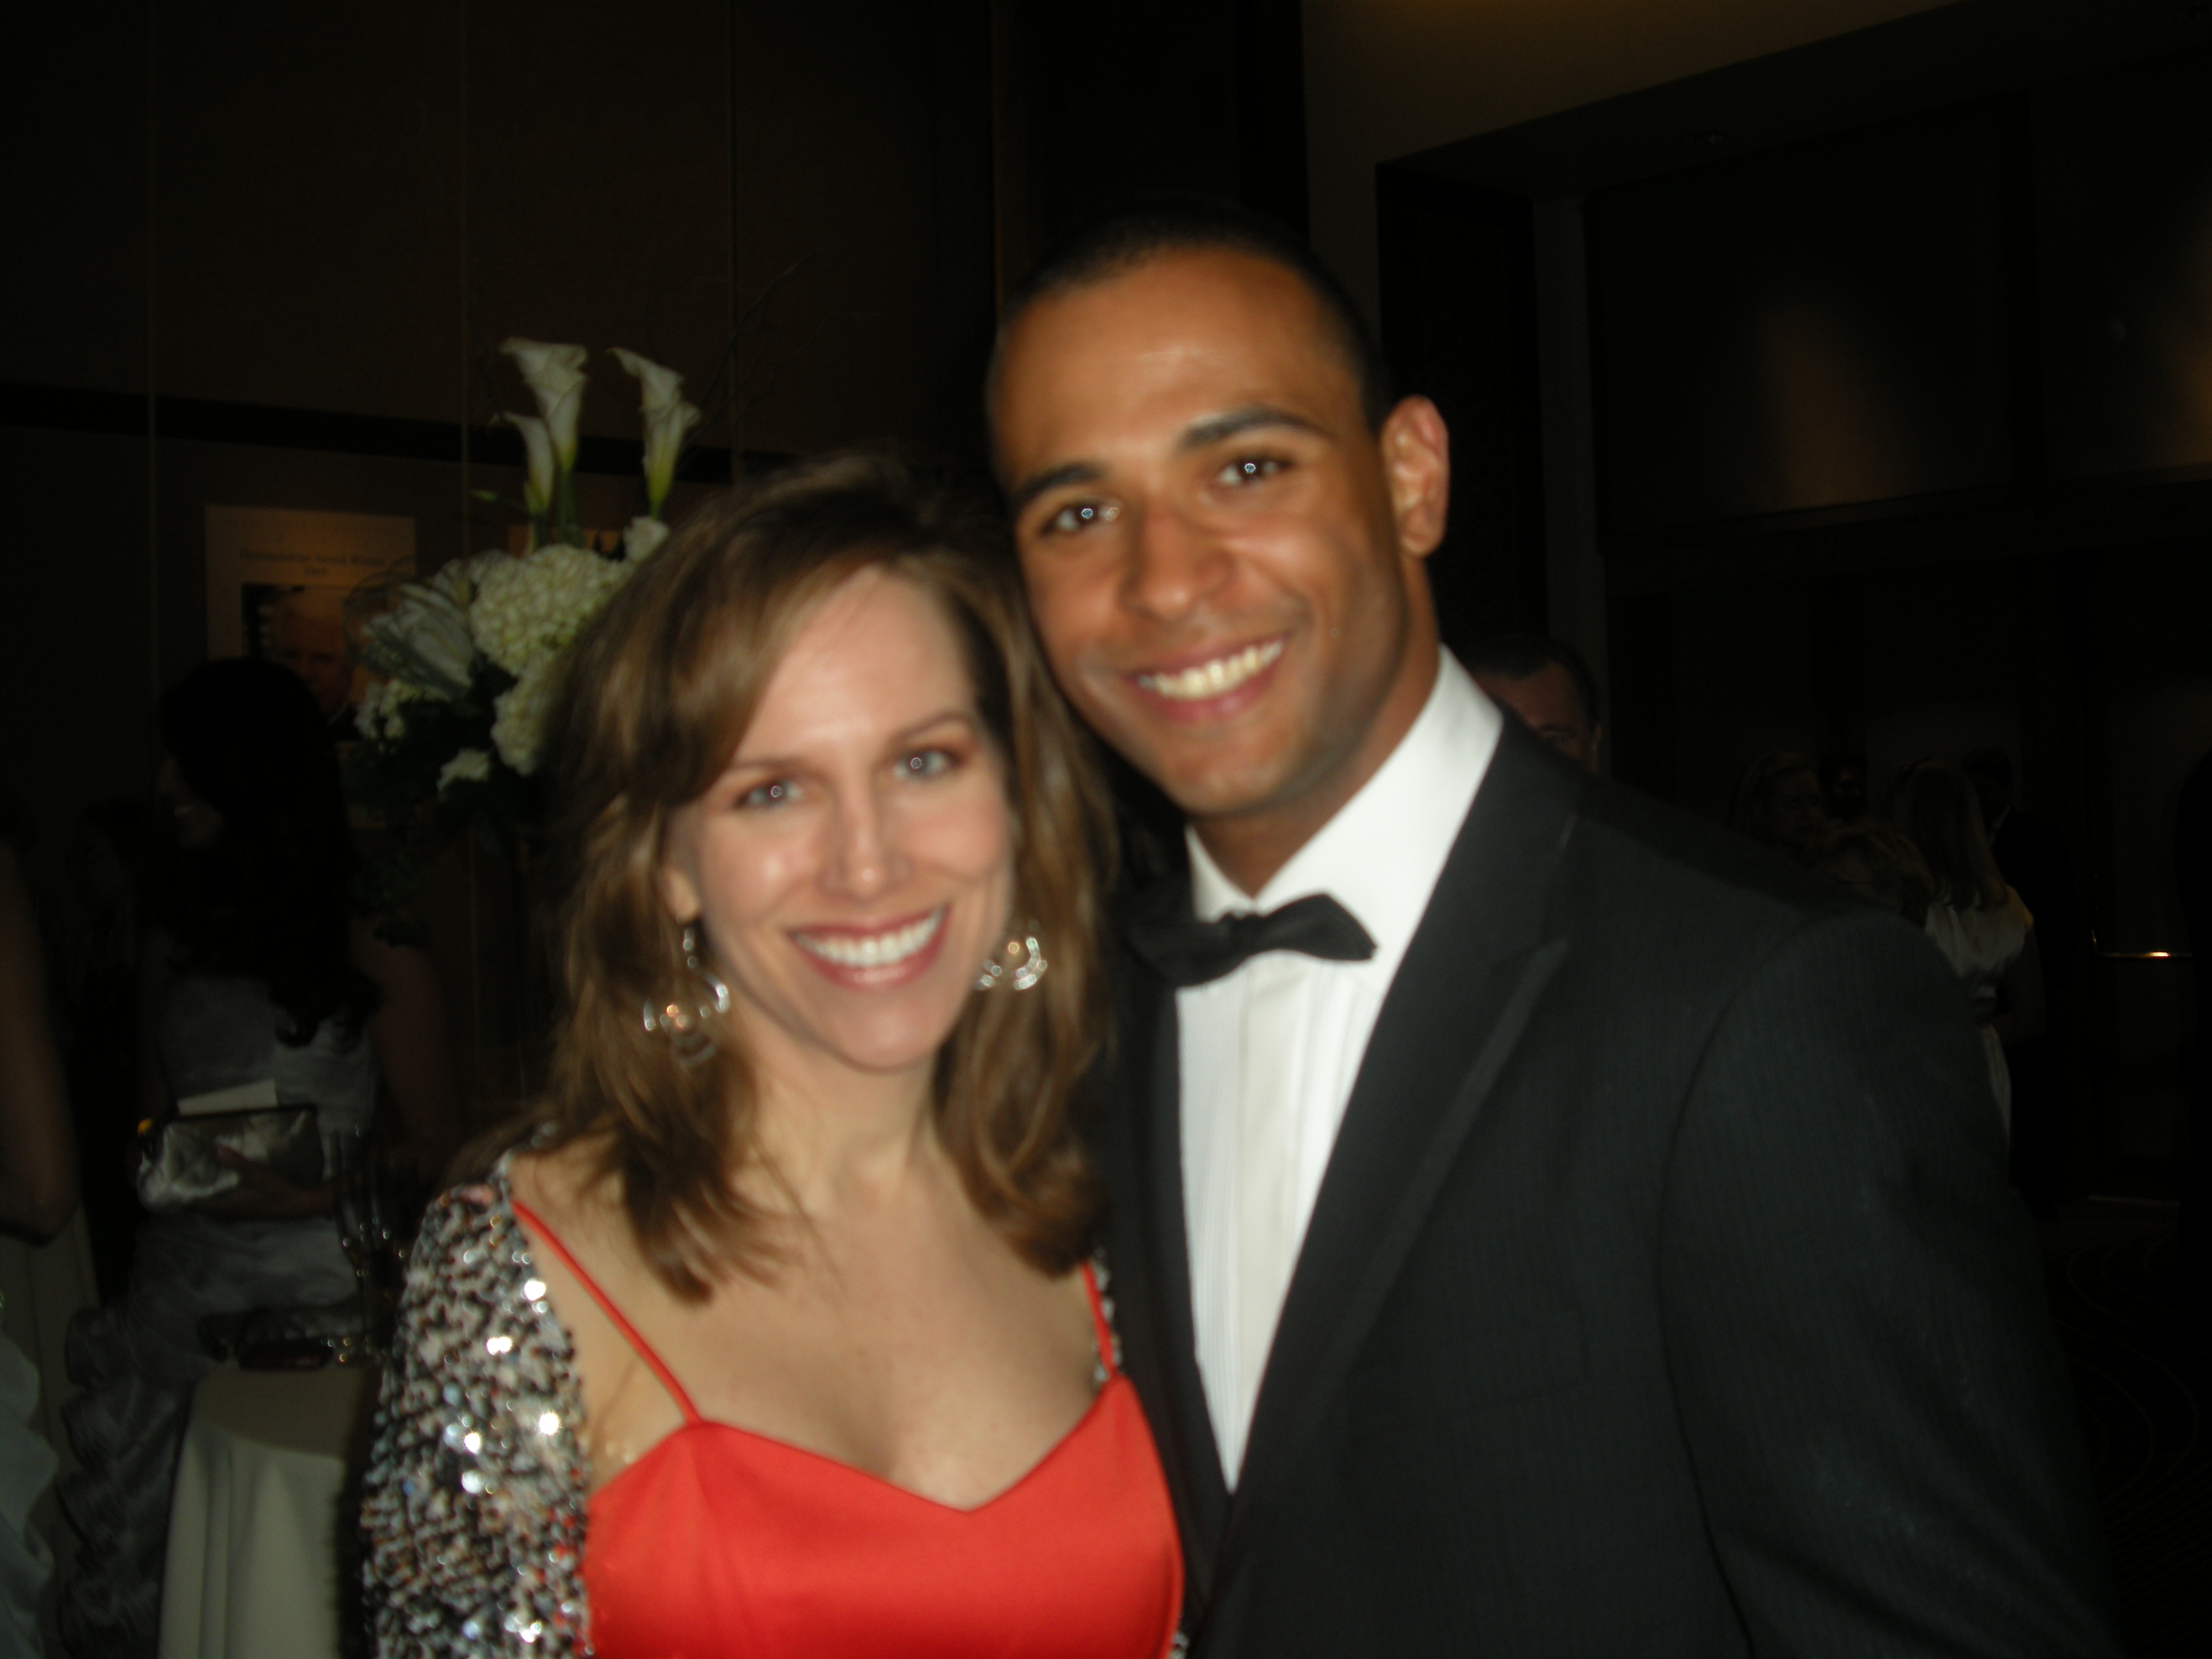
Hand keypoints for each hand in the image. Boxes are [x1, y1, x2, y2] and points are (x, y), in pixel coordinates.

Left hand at [192, 1148, 334, 1219]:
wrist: (298, 1204)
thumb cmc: (275, 1190)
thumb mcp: (257, 1174)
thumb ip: (237, 1163)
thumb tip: (217, 1150)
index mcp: (230, 1205)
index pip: (202, 1206)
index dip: (190, 1201)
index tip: (178, 1193)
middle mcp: (233, 1212)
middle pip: (209, 1211)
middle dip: (199, 1203)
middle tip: (190, 1190)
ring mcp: (243, 1214)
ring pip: (220, 1212)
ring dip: (211, 1204)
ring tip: (205, 1192)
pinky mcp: (251, 1212)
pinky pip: (230, 1210)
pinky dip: (223, 1204)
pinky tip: (228, 1196)